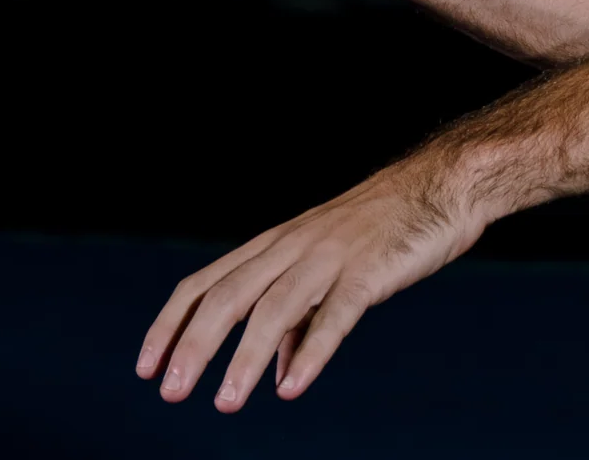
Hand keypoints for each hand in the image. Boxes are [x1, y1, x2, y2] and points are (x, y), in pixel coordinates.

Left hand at [136, 153, 488, 409]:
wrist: (441, 185)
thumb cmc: (384, 229)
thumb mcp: (328, 268)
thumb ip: (298, 319)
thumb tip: (277, 371)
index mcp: (274, 243)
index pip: (205, 281)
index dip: (171, 323)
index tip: (146, 367)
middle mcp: (291, 246)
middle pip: (229, 296)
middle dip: (194, 345)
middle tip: (171, 392)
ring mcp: (329, 256)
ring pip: (274, 308)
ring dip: (244, 358)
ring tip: (226, 403)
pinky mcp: (369, 271)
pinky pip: (334, 315)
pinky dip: (311, 351)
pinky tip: (291, 386)